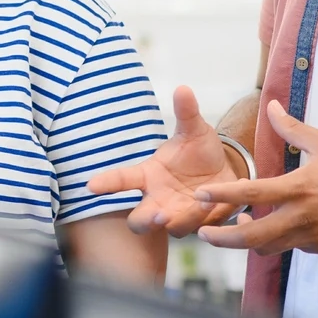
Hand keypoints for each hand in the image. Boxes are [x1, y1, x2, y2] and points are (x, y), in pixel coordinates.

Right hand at [87, 86, 242, 236]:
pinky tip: (221, 202)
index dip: (106, 183)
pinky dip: (209, 218)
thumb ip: (187, 113)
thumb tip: (183, 88)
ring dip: (186, 218)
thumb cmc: (199, 152)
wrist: (226, 171)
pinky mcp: (200, 224)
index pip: (122, 180)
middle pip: (138, 221)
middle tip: (159, 215)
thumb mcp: (195, 130)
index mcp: (149, 175)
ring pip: (173, 228)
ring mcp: (178, 215)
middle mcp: (158, 201)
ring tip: (203, 200)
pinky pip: (200, 228)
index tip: (91, 185)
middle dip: (145, 221)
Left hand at [195, 101, 317, 255]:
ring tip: (240, 226)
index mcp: (299, 187)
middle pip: (252, 238)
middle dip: (223, 239)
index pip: (251, 193)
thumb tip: (270, 104)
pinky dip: (279, 238)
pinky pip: (291, 247)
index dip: (222, 195)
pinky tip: (279, 225)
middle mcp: (302, 217)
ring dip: (249, 240)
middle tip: (204, 234)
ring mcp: (311, 237)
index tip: (200, 196)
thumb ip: (292, 128)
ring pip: (269, 247)